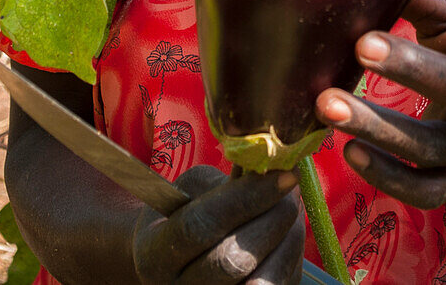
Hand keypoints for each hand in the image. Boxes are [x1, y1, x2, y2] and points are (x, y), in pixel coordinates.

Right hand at [133, 165, 304, 283]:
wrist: (174, 263)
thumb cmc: (182, 215)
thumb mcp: (188, 191)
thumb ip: (220, 183)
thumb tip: (267, 171)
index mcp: (153, 254)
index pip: (199, 226)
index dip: (245, 197)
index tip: (283, 172)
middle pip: (232, 261)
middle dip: (272, 218)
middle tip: (290, 186)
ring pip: (260, 284)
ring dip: (288, 238)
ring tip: (292, 206)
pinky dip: (291, 257)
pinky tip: (288, 232)